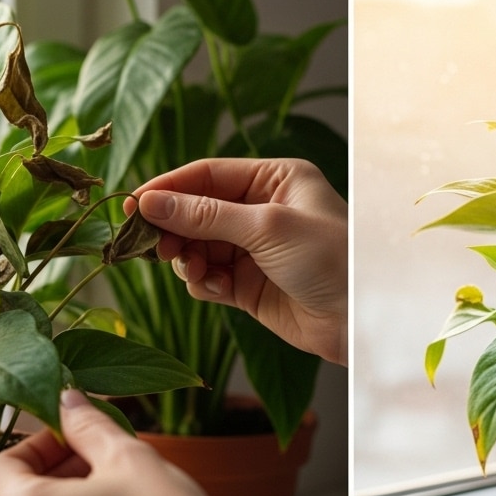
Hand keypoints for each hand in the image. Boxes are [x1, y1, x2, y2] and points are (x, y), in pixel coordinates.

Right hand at [132, 157, 347, 365]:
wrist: (361, 320)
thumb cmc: (331, 259)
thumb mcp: (267, 228)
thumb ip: (206, 216)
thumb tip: (152, 203)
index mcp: (275, 179)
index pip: (207, 175)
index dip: (168, 189)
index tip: (134, 205)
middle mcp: (262, 209)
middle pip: (196, 211)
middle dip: (173, 228)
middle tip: (150, 245)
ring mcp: (254, 248)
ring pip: (197, 247)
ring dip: (186, 259)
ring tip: (190, 269)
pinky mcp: (248, 285)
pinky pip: (208, 277)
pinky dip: (202, 283)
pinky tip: (213, 288)